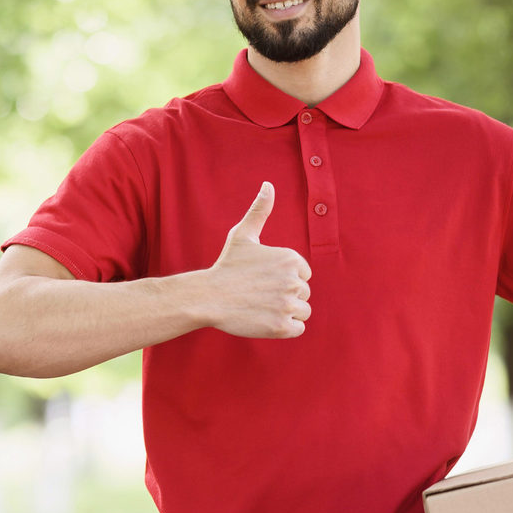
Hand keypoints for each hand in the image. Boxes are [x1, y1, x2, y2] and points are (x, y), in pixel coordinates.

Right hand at [196, 181, 312, 338]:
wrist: (208, 297)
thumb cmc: (227, 266)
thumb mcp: (242, 235)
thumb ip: (260, 210)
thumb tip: (268, 185)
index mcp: (291, 259)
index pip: (303, 274)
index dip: (284, 278)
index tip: (264, 279)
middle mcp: (293, 281)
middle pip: (304, 293)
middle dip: (285, 295)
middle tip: (259, 294)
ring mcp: (287, 304)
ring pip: (303, 311)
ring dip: (286, 312)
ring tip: (263, 306)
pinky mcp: (281, 326)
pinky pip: (297, 328)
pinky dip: (284, 327)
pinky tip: (265, 318)